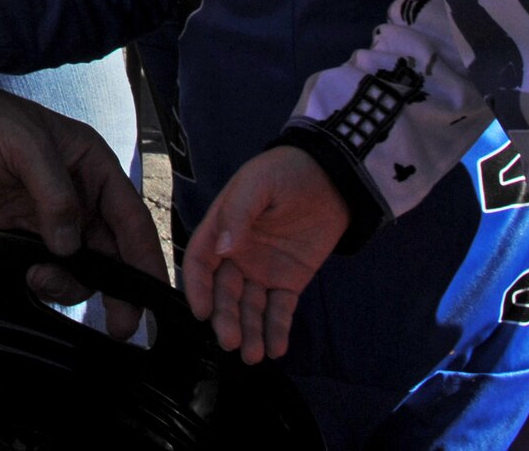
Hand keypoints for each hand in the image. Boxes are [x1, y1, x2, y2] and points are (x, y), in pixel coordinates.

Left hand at [0, 57, 163, 338]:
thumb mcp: (25, 144)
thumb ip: (54, 193)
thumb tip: (69, 244)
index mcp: (90, 164)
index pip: (130, 215)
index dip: (145, 257)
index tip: (152, 294)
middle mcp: (76, 193)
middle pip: (112, 249)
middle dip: (118, 287)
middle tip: (118, 323)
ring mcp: (47, 215)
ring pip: (80, 265)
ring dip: (71, 283)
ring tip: (43, 279)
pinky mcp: (18, 233)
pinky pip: (46, 267)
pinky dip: (45, 281)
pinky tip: (30, 277)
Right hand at [183, 147, 348, 364]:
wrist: (330, 177)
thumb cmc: (284, 173)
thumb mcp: (257, 184)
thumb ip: (238, 214)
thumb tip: (223, 248)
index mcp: (221, 229)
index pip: (200, 263)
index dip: (197, 288)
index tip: (201, 312)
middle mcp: (237, 255)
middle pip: (224, 293)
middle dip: (225, 319)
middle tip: (230, 342)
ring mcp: (263, 271)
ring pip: (250, 308)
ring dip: (249, 332)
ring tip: (253, 355)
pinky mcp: (290, 281)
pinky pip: (280, 310)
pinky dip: (277, 330)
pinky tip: (277, 348)